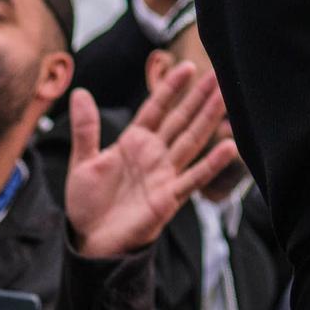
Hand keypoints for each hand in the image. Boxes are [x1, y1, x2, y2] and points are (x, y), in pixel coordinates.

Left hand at [65, 62, 238, 258]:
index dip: (171, 88)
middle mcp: (153, 154)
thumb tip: (80, 92)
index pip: (156, 108)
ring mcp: (164, 174)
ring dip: (209, 120)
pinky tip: (229, 146)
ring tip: (227, 98)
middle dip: (198, 97)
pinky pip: (193, 177)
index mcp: (133, 142)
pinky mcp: (169, 197)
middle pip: (180, 120)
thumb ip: (86, 128)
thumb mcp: (83, 161)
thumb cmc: (87, 204)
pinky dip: (211, 163)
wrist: (91, 242)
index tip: (188, 67)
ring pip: (191, 141)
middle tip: (219, 74)